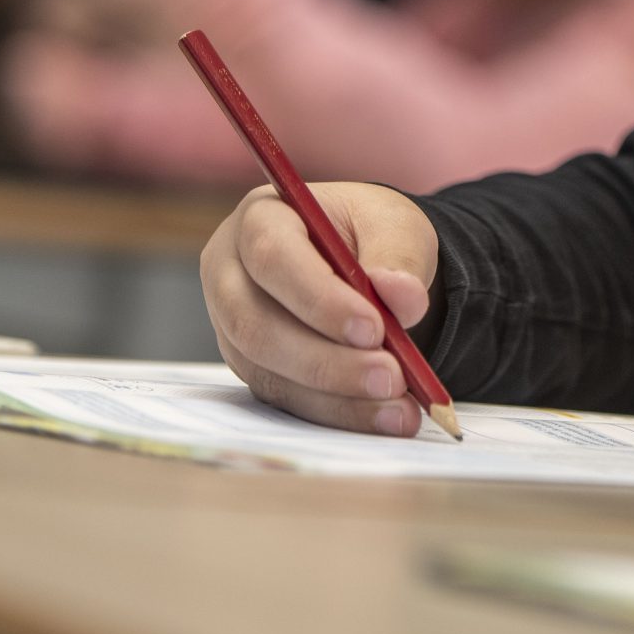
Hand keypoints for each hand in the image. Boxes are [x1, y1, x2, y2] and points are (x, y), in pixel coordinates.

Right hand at [201, 182, 441, 434]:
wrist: (365, 263)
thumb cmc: (369, 235)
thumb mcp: (395, 224)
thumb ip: (400, 255)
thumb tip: (403, 298)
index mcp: (260, 218)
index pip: (272, 257)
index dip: (317, 298)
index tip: (373, 328)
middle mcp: (230, 273)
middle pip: (256, 325)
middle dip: (326, 360)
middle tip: (391, 376)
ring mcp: (235, 326)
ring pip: (268, 371)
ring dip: (336, 395)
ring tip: (398, 404)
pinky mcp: (254, 368)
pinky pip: (287, 399)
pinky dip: (339, 412)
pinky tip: (385, 416)